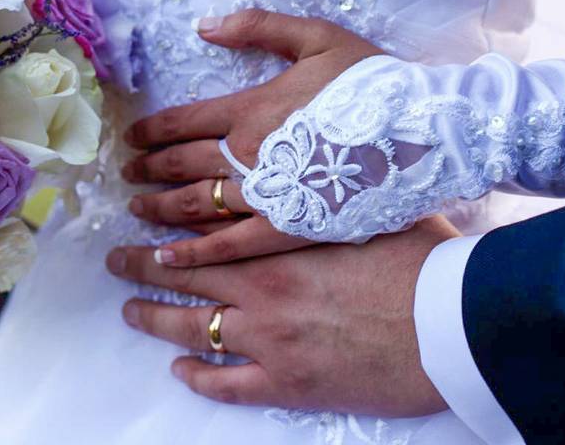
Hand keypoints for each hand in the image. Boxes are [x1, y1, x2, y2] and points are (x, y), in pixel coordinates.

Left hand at [105, 215, 456, 416]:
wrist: (450, 323)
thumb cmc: (419, 259)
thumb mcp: (368, 212)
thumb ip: (328, 203)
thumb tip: (315, 180)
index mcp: (276, 244)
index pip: (206, 231)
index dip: (169, 225)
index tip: (143, 218)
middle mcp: (260, 288)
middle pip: (184, 274)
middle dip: (141, 265)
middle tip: (114, 259)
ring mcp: (268, 338)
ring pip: (190, 327)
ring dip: (154, 318)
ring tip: (129, 311)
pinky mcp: (287, 382)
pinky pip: (226, 383)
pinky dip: (198, 377)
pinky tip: (179, 371)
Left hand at [122, 10, 382, 265]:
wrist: (423, 131)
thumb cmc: (373, 83)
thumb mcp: (318, 37)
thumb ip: (258, 27)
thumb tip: (204, 26)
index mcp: (250, 108)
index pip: (182, 121)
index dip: (151, 131)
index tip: (132, 139)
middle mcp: (247, 153)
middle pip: (181, 164)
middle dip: (148, 169)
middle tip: (127, 175)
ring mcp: (265, 194)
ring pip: (195, 203)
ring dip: (159, 206)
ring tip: (136, 208)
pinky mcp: (288, 228)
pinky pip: (230, 244)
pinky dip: (195, 252)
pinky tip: (167, 257)